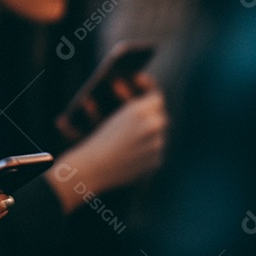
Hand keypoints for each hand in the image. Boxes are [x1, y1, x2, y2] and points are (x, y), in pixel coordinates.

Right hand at [48, 84, 166, 213]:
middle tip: (139, 114)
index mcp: (139, 111)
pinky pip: (155, 150)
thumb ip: (137, 108)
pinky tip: (132, 150)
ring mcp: (156, 145)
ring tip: (131, 134)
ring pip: (159, 134)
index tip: (143, 88)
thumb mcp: (113, 116)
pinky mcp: (156, 161)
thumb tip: (152, 101)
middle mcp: (152, 126)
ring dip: (149, 132)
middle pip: (160, 115)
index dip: (149, 90)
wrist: (95, 167)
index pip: (156, 96)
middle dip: (150, 114)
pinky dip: (147, 149)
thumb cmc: (96, 140)